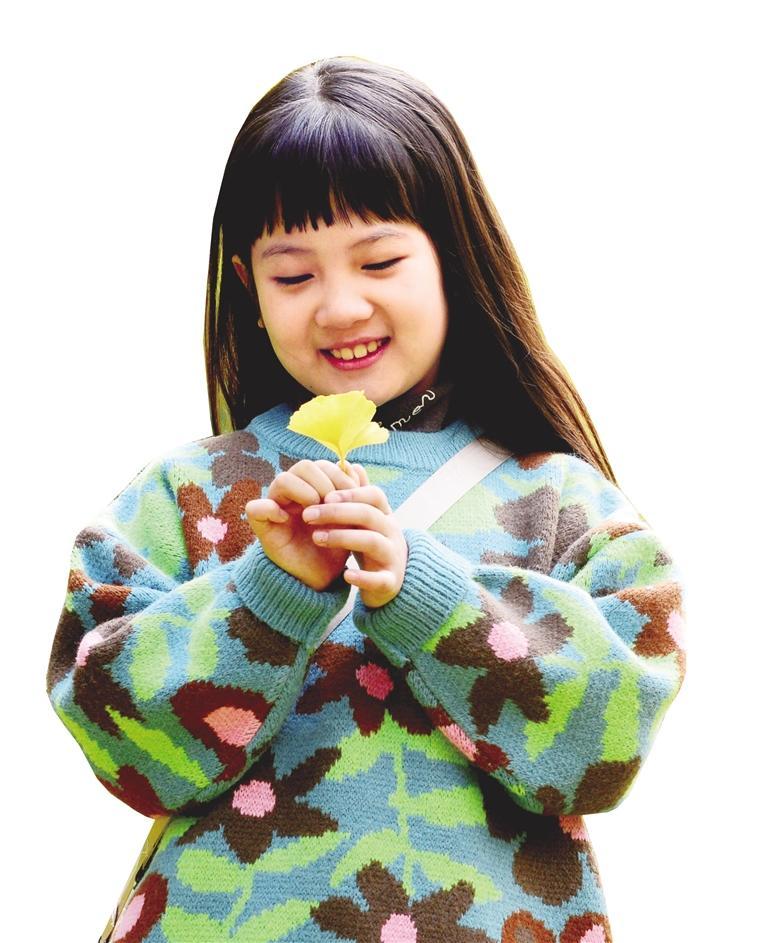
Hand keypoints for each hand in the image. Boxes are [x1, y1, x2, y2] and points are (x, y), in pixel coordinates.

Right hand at [244, 459, 364, 590]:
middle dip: (324, 484)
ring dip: (303, 493)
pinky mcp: (262, 525)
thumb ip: (353, 493)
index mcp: (312, 486)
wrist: (322, 575)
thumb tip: (357, 467)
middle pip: (303, 467)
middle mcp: (292, 492)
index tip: (352, 498)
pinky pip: (254, 508)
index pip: (322, 465)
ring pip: (282, 480)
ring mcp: (276, 506)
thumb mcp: (350, 518)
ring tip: (313, 516)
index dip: (339, 477)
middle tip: (333, 506)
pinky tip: (286, 520)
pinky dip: (269, 509)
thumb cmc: (335, 544)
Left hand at [301, 466, 407, 608]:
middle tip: (307, 515)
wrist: (389, 585)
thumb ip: (358, 495)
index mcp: (386, 515)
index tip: (323, 495)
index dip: (349, 493)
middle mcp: (393, 533)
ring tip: (316, 538)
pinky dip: (362, 576)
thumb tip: (349, 464)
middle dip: (337, 512)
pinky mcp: (390, 582)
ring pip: (372, 541)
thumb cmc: (372, 547)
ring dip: (342, 538)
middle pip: (368, 514)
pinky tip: (344, 575)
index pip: (374, 495)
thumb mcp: (365, 520)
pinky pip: (379, 579)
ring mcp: (393, 557)